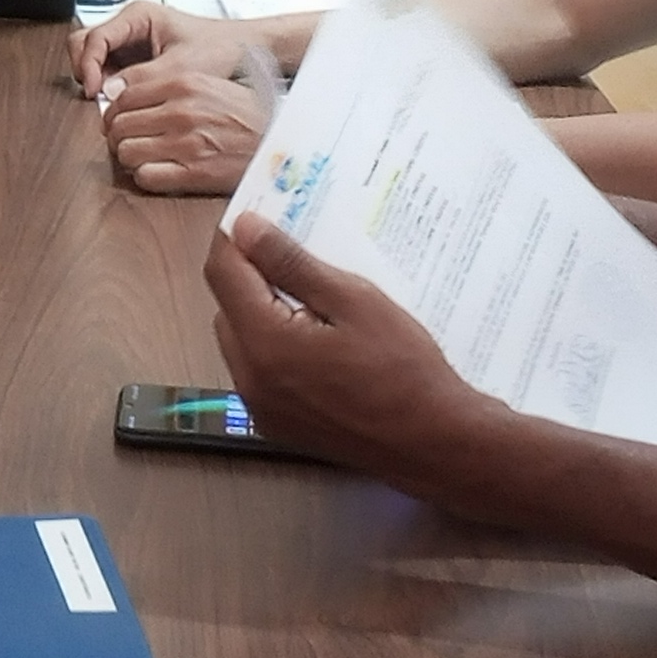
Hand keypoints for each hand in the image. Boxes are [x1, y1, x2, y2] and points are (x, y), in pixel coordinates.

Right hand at [69, 0, 239, 99]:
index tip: (95, 89)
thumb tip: (111, 91)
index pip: (96, 36)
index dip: (90, 64)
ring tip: (109, 101)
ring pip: (92, 58)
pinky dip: (107, 87)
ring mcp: (130, 43)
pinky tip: (121, 102)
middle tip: (96, 95)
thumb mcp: (182, 66)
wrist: (243, 52)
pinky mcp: (135, 61)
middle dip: (85, 69)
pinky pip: (108, 72)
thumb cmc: (220, 48)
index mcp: (139, 15)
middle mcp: (130, 26)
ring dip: (95, 79)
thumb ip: (145, 77)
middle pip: (84, 43)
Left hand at [94, 62, 269, 192]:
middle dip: (119, 135)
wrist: (282, 142)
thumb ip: (168, 86)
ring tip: (145, 156)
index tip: (120, 119)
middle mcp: (180, 110)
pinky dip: (146, 176)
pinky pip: (145, 176)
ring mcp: (185, 143)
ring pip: (126, 151)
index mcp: (183, 82)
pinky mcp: (192, 173)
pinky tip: (159, 171)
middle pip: (119, 125)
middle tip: (130, 140)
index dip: (115, 111)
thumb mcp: (210, 84)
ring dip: (131, 157)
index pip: (124, 95)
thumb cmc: (247, 115)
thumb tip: (122, 94)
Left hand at [204, 215, 498, 491]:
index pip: (223, 273)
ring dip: (259, 313)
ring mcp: (261, 408)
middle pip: (226, 308)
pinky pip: (258, 372)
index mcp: (264, 343)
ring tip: (310, 298)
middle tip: (292, 253)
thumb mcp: (353, 301)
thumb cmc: (403, 369)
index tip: (255, 215)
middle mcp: (250, 379)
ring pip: (239, 341)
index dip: (234, 238)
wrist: (434, 442)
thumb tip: (246, 229)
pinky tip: (315, 340)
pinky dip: (273, 348)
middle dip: (248, 276)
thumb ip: (292, 264)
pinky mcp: (278, 425)